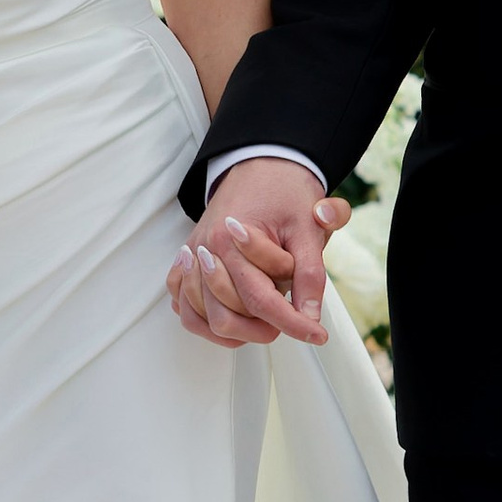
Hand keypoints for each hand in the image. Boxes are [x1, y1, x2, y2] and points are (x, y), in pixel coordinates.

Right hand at [168, 161, 348, 349]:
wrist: (260, 166)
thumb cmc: (285, 195)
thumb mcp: (309, 229)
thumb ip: (310, 274)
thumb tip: (309, 314)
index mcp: (232, 238)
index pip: (262, 300)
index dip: (293, 324)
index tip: (316, 336)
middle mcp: (204, 249)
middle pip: (228, 314)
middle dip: (265, 327)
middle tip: (294, 321)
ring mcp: (191, 257)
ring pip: (205, 318)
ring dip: (238, 330)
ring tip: (266, 323)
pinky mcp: (185, 264)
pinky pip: (185, 308)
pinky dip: (206, 324)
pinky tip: (234, 322)